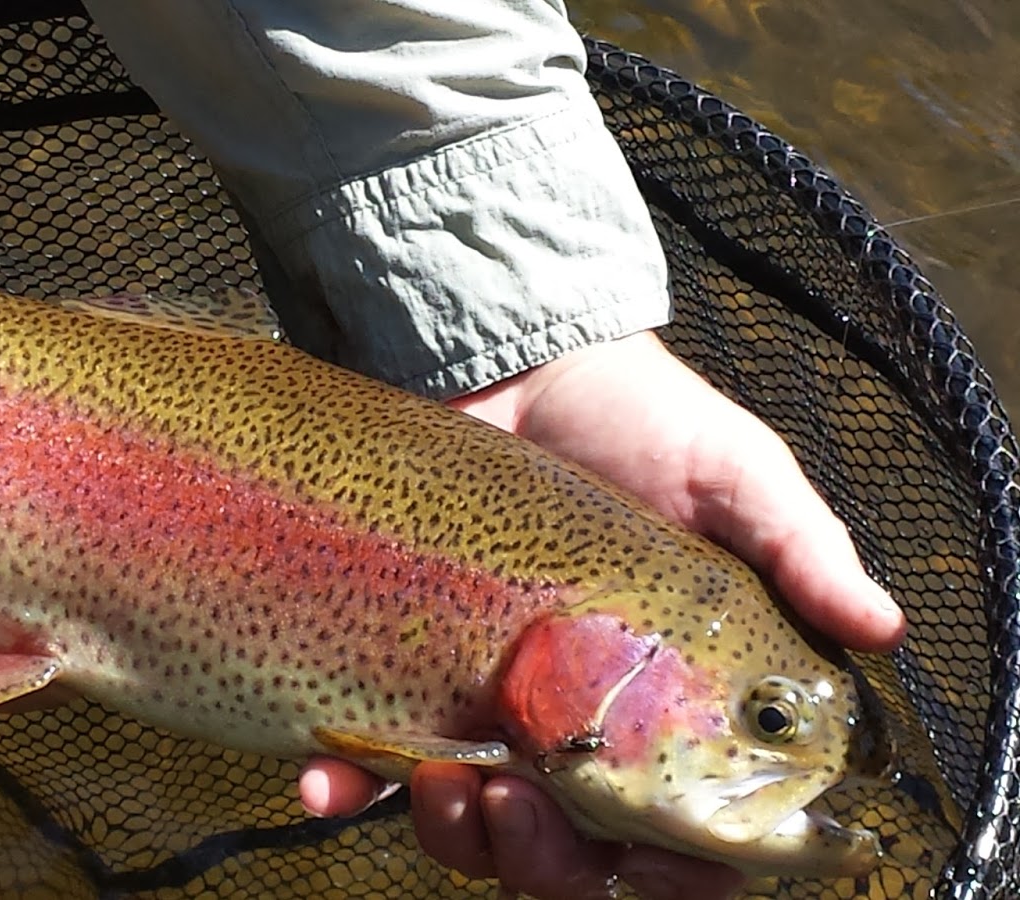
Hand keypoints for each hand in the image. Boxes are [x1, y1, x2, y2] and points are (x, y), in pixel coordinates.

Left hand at [300, 332, 905, 897]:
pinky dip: (341, 792)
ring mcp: (487, 702)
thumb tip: (883, 627)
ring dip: (455, 842)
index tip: (648, 867)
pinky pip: (365, 761)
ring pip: (472, 831)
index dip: (676, 875)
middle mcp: (579, 720)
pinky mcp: (401, 666)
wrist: (512, 357)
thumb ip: (799, 550)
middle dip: (547, 864)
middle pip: (572, 854)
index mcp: (674, 703)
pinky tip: (322, 786)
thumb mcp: (733, 474)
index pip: (687, 832)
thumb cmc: (636, 417)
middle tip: (520, 809)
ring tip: (445, 787)